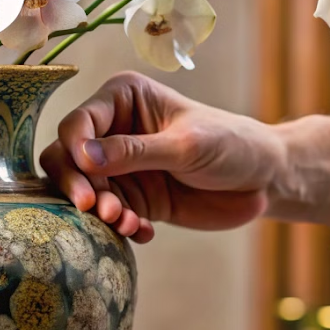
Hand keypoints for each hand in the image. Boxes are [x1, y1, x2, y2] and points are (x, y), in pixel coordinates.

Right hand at [40, 71, 282, 241]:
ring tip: (128, 223)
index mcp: (123, 98)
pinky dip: (120, 226)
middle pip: (66, 158)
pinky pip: (109, 215)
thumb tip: (83, 157)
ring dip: (101, 211)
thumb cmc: (231, 144)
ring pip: (84, 192)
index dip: (75, 148)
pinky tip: (144, 231)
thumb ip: (134, 152)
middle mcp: (113, 130)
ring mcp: (120, 167)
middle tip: (96, 209)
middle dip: (78, 186)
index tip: (89, 171)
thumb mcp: (185, 146)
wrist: (263, 179)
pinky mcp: (133, 198)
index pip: (78, 123)